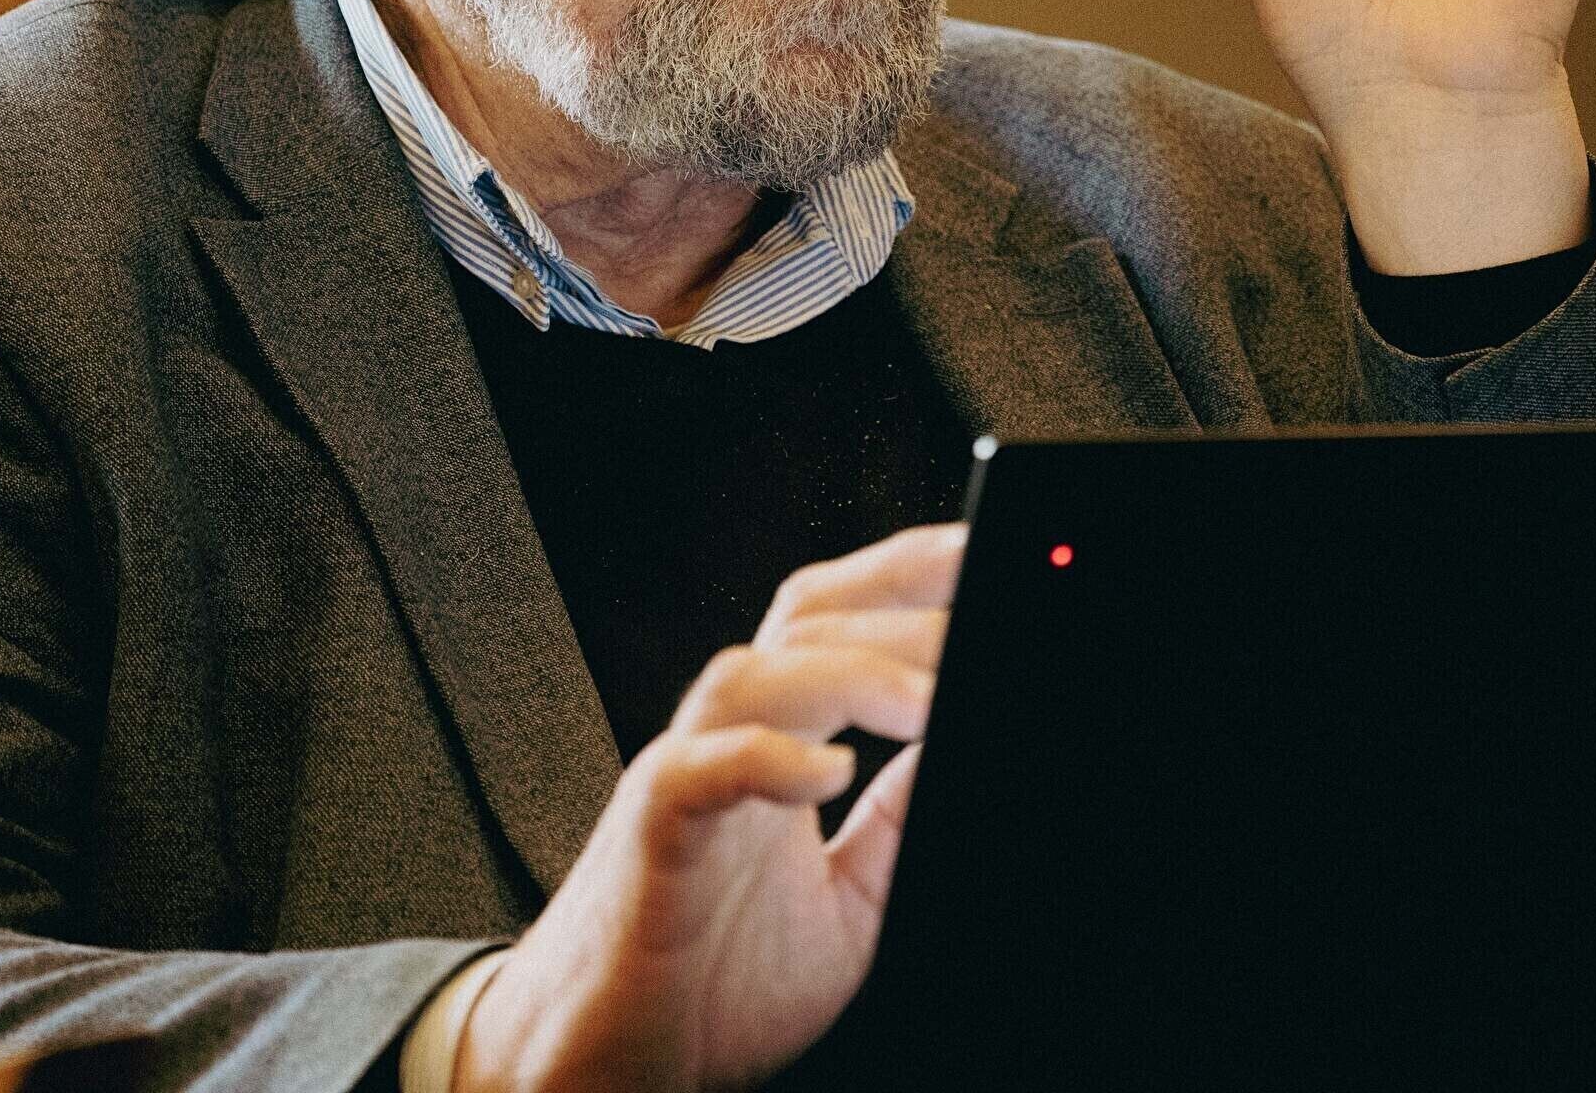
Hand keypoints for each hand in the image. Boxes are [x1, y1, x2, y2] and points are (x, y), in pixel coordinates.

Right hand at [452, 524, 962, 1092]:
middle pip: (805, 619)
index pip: (841, 619)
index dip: (911, 573)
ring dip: (849, 672)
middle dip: (898, 600)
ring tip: (928, 696)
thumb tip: (960, 749)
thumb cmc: (711, 980)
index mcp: (777, 738)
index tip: (987, 554)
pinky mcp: (653, 832)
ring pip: (754, 675)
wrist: (608, 1059)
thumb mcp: (851, 899)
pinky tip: (829, 770)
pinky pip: (699, 772)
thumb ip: (898, 820)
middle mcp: (728, 736)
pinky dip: (766, 759)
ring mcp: (685, 775)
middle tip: (984, 607)